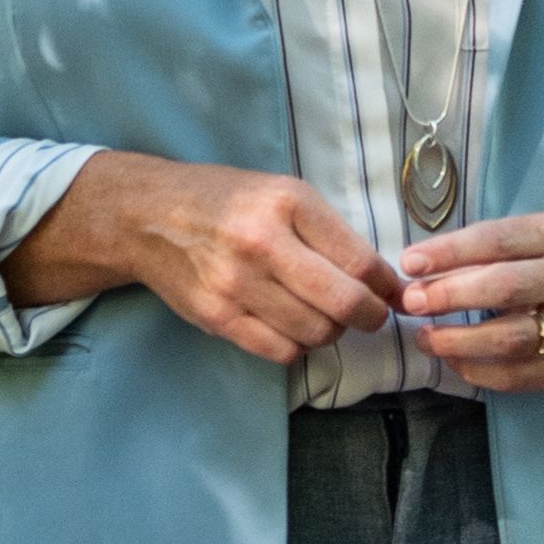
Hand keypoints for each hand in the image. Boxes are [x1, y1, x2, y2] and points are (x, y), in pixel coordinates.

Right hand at [6, 153, 400, 360]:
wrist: (148, 217)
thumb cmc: (225, 201)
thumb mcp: (281, 192)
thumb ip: (329, 231)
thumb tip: (382, 279)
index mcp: (286, 203)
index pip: (359, 260)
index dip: (387, 286)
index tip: (394, 293)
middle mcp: (261, 243)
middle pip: (343, 303)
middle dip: (370, 316)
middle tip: (372, 315)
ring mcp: (236, 284)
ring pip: (315, 333)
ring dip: (332, 331)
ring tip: (325, 316)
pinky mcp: (217, 317)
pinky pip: (280, 351)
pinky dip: (299, 347)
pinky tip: (294, 327)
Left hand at [398, 213, 543, 393]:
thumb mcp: (540, 241)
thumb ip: (490, 251)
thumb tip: (422, 270)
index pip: (499, 240)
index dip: (451, 252)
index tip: (410, 263)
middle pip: (506, 288)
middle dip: (451, 296)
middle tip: (412, 302)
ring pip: (512, 339)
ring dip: (458, 341)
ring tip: (426, 337)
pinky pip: (521, 376)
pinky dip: (479, 370)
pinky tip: (454, 361)